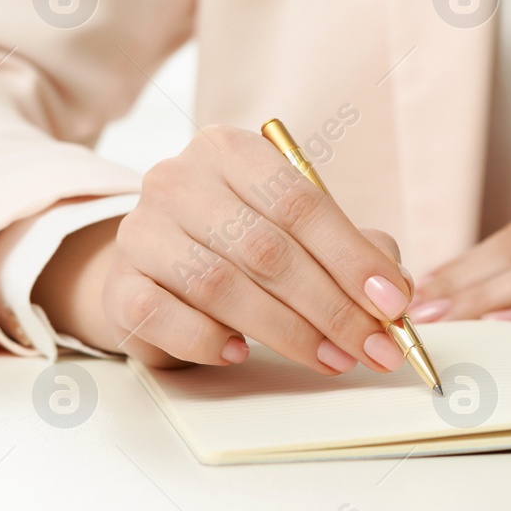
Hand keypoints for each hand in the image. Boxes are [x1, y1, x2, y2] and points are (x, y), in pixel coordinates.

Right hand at [29, 126, 414, 373]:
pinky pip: (165, 317)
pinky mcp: (118, 285)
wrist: (155, 267)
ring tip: (330, 359)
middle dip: (331, 307)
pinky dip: (208, 340)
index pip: (300, 203)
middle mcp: (179, 180)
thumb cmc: (242, 244)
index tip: (392, 303)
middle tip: (373, 346)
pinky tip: (240, 353)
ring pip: (220, 285)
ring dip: (286, 332)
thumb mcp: (301, 232)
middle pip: (267, 249)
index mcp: (232, 152)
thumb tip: (393, 290)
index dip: (352, 258)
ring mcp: (140, 231)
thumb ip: (353, 248)